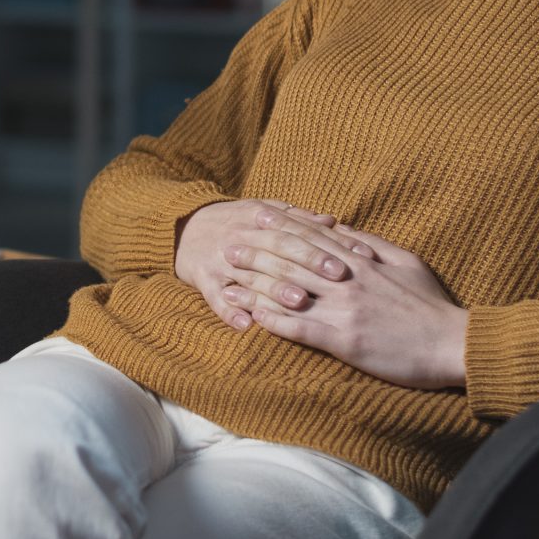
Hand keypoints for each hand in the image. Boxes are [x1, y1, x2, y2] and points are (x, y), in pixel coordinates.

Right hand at [175, 199, 372, 328]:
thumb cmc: (233, 222)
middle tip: (337, 277)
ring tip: (299, 303)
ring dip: (274, 290)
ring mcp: (219, 258)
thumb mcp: (262, 212)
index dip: (327, 242)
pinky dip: (228, 311)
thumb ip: (297, 218)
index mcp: (259, 217)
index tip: (356, 255)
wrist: (182, 228)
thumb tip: (333, 221)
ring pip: (250, 275)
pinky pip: (214, 297)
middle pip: (278, 248)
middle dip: (309, 262)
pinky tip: (245, 326)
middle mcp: (241, 236)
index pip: (298, 229)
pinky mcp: (201, 278)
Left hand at [224, 210, 467, 390]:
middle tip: (228, 245)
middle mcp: (348, 282)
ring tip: (229, 280)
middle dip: (258, 252)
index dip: (282, 226)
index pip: (313, 238)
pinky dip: (277, 322)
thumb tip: (342, 227)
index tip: (256, 215)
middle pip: (293, 261)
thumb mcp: (405, 261)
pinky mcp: (346, 341)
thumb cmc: (431, 304)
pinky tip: (255, 318)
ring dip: (257, 286)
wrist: (453, 343)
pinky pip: (304, 329)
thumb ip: (371, 243)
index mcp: (361, 262)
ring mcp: (345, 311)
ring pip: (291, 293)